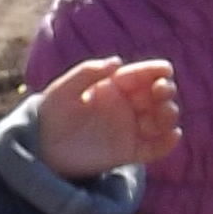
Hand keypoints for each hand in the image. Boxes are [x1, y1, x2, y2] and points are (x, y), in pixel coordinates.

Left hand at [31, 55, 179, 179]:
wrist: (40, 150)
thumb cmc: (50, 115)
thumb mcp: (63, 90)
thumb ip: (88, 72)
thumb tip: (118, 62)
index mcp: (115, 87)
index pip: (142, 75)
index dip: (155, 71)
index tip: (165, 70)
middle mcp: (127, 106)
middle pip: (157, 96)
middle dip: (165, 91)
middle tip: (162, 91)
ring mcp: (131, 129)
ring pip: (161, 120)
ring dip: (169, 115)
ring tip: (165, 114)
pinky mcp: (130, 152)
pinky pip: (155, 148)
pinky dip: (167, 144)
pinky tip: (173, 136)